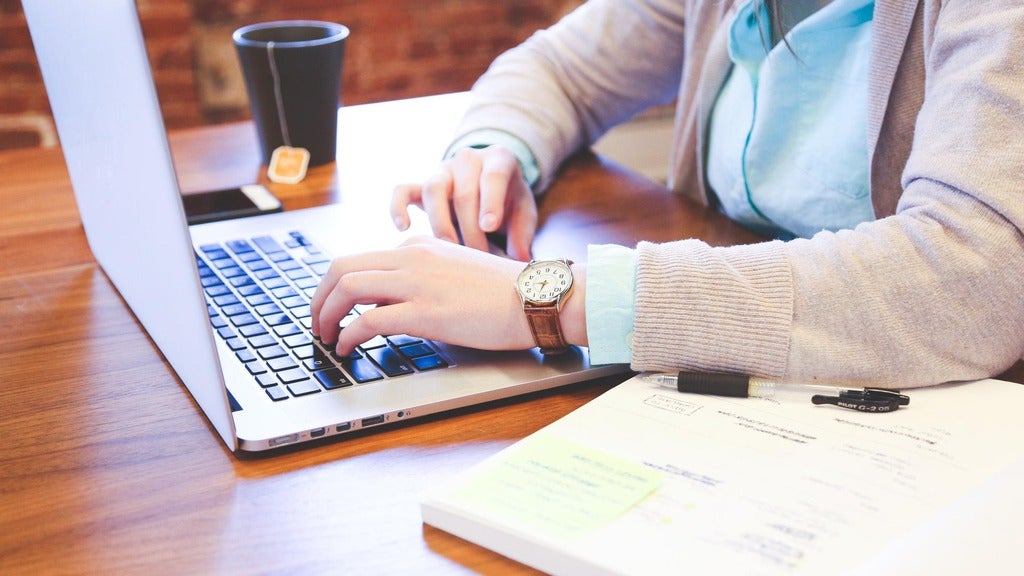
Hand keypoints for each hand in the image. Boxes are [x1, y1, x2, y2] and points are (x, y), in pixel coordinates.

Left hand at [310, 236, 534, 354]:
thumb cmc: (503, 293)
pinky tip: (347, 349)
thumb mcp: (454, 272)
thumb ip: (420, 280)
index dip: (335, 287)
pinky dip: (348, 335)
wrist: (536, 297)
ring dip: (326, 314)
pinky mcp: (425, 311)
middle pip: (342, 267)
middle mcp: (412, 257)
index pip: (360, 260)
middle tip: (316, 322)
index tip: (331, 308)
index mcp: (418, 247)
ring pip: (348, 288)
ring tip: (326, 337)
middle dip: (319, 297)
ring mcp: (417, 282)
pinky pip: (369, 320)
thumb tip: (387, 305)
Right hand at [391, 145, 536, 260]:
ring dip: (441, 223)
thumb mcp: (524, 212)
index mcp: (499, 159)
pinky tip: (404, 228)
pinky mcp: (421, 185)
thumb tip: (520, 260)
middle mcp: (468, 160)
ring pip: (433, 189)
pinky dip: (398, 207)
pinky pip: (402, 190)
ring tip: (450, 250)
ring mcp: (442, 171)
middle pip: (463, 191)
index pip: (493, 176)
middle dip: (470, 228)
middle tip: (478, 256)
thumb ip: (523, 234)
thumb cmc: (509, 201)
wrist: (490, 185)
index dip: (490, 201)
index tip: (489, 226)